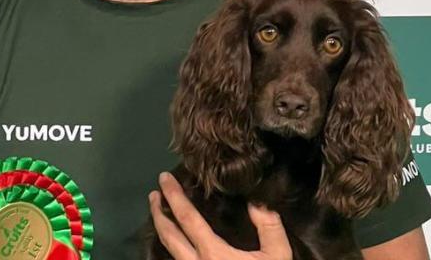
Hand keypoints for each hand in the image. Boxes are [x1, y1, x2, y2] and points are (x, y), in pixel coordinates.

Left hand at [149, 172, 291, 259]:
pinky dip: (172, 250)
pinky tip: (176, 243)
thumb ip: (269, 227)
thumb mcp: (277, 256)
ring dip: (162, 231)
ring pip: (168, 252)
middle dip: (157, 212)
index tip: (164, 178)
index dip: (174, 196)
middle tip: (153, 194)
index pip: (187, 218)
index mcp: (213, 254)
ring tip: (160, 214)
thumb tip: (257, 202)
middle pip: (168, 235)